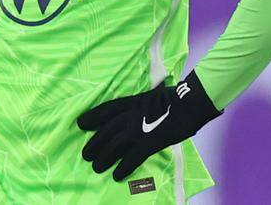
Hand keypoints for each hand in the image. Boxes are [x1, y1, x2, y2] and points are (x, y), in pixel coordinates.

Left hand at [78, 71, 221, 181]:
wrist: (189, 104)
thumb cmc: (174, 98)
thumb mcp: (150, 95)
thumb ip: (140, 104)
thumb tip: (135, 112)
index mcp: (130, 102)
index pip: (105, 110)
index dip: (91, 117)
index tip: (80, 124)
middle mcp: (129, 115)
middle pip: (105, 132)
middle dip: (94, 144)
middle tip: (86, 155)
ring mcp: (138, 129)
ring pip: (114, 146)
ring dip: (104, 158)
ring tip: (96, 167)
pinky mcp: (149, 143)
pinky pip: (131, 158)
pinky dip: (123, 168)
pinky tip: (117, 175)